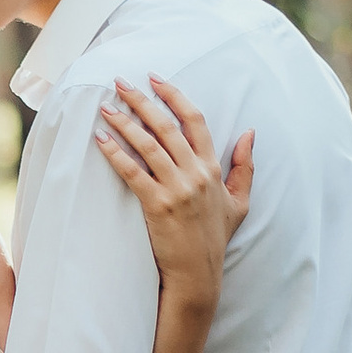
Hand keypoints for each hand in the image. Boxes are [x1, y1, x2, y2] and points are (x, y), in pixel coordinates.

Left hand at [93, 75, 253, 309]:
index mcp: (213, 168)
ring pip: (149, 145)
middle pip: (167, 127)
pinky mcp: (158, 205)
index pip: (195, 121)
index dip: (175, 96)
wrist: (199, 273)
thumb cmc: (214, 237)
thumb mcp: (239, 201)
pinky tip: (101, 140)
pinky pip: (133, 172)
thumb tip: (250, 132)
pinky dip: (116, 154)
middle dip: (142, 101)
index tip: (156, 79)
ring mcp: (177, 189)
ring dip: (125, 123)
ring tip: (106, 107)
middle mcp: (196, 174)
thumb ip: (245, 166)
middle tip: (120, 83)